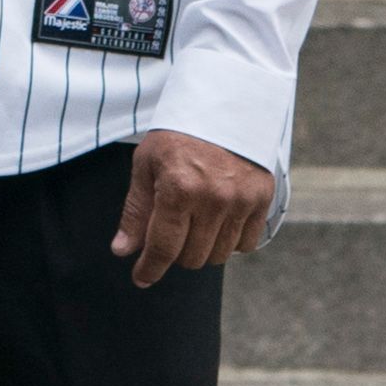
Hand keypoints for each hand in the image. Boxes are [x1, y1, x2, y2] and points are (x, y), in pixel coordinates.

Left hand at [112, 127, 273, 285]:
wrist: (222, 107)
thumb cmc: (176, 135)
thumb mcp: (146, 165)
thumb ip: (136, 210)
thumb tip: (123, 250)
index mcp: (179, 188)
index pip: (163, 246)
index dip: (150, 268)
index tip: (141, 278)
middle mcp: (213, 198)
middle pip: (192, 257)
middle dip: (174, 255)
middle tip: (168, 236)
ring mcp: (241, 200)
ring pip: (218, 255)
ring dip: (201, 249)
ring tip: (192, 224)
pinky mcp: (262, 200)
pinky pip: (245, 244)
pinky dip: (229, 242)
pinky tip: (216, 222)